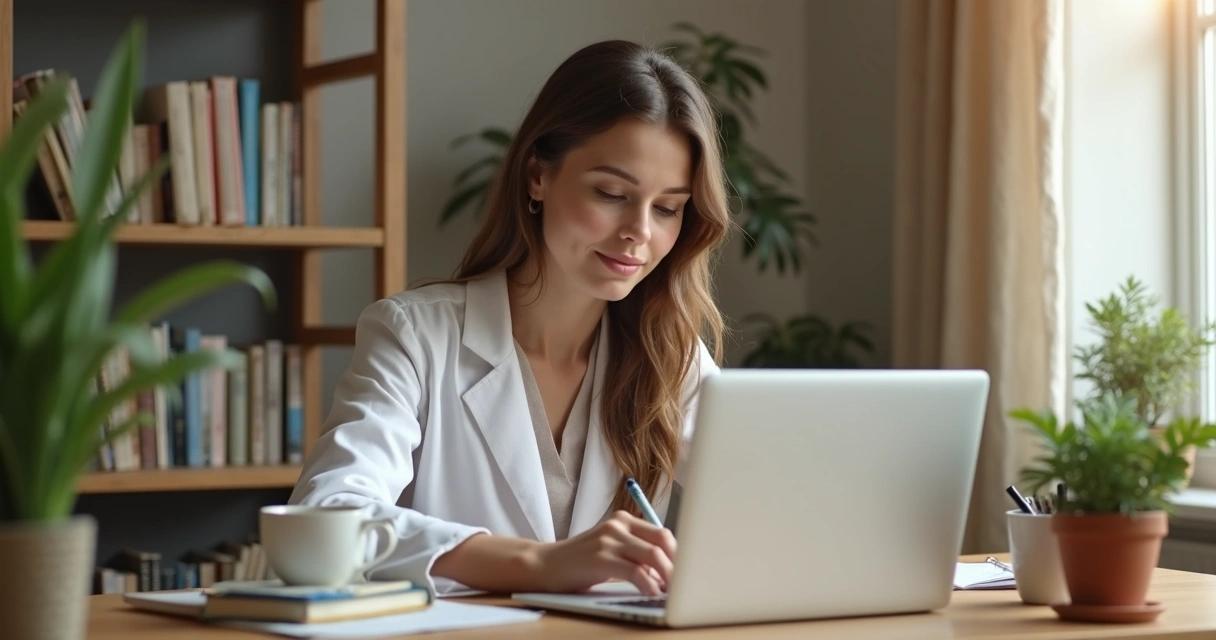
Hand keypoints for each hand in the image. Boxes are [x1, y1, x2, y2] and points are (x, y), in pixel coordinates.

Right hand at [531, 510, 676, 595]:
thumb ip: (635, 553)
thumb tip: (669, 572)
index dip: (679, 554)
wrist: (544, 565)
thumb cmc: (580, 562)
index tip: (687, 572)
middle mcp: (618, 525)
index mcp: (623, 520)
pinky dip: (649, 585)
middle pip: (662, 541)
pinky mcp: (601, 558)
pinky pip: (636, 572)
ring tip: (672, 592)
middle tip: (685, 584)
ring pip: (653, 555)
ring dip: (668, 576)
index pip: (663, 533)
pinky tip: (651, 594)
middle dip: (678, 564)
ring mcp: (608, 540)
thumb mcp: (609, 549)